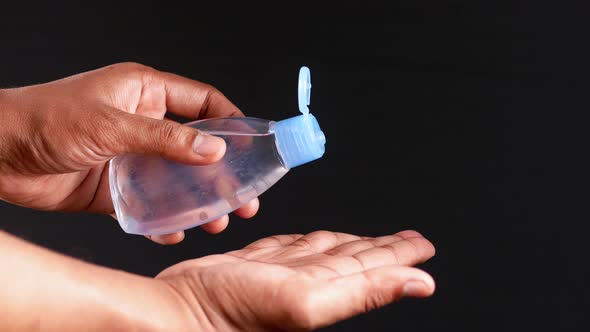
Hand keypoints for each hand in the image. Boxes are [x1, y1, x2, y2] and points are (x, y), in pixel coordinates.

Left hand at [0, 62, 258, 243]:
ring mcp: (130, 157)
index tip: (252, 146)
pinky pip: (150, 204)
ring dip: (199, 201)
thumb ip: (164, 139)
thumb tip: (214, 150)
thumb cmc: (44, 121)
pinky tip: (174, 232)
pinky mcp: (115, 187)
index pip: (201, 102)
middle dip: (222, 172)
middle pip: (195, 147)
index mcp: (145, 92)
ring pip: (177, 179)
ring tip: (219, 219)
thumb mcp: (110, 125)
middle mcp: (142, 123)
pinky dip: (164, 219)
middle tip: (243, 196)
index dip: (230, 121)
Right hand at [157, 230, 435, 330]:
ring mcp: (280, 275)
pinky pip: (290, 248)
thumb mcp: (308, 303)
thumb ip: (365, 291)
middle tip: (408, 238)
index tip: (422, 244)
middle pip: (355, 259)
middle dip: (382, 248)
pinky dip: (308, 241)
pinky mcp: (254, 266)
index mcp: (326, 291)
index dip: (399, 255)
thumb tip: (422, 284)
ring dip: (350, 243)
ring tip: (367, 238)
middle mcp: (308, 283)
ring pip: (325, 252)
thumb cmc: (232, 315)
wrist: (175, 315)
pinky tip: (314, 239)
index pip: (373, 268)